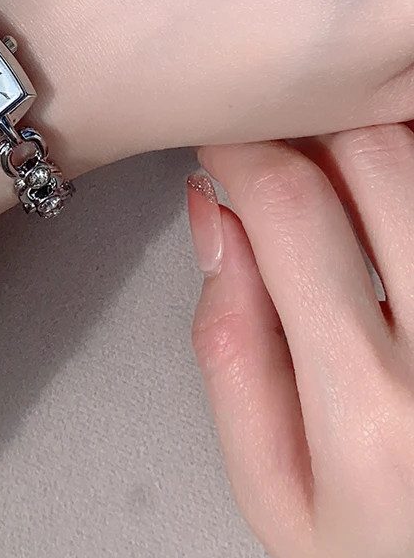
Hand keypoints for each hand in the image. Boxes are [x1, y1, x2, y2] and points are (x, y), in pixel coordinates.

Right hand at [190, 127, 413, 557]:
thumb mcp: (271, 484)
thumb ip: (229, 345)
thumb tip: (215, 216)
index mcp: (371, 409)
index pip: (290, 208)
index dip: (240, 149)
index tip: (222, 144)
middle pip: (378, 158)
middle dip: (309, 125)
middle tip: (280, 143)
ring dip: (373, 140)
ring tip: (338, 167)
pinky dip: (408, 180)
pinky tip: (385, 198)